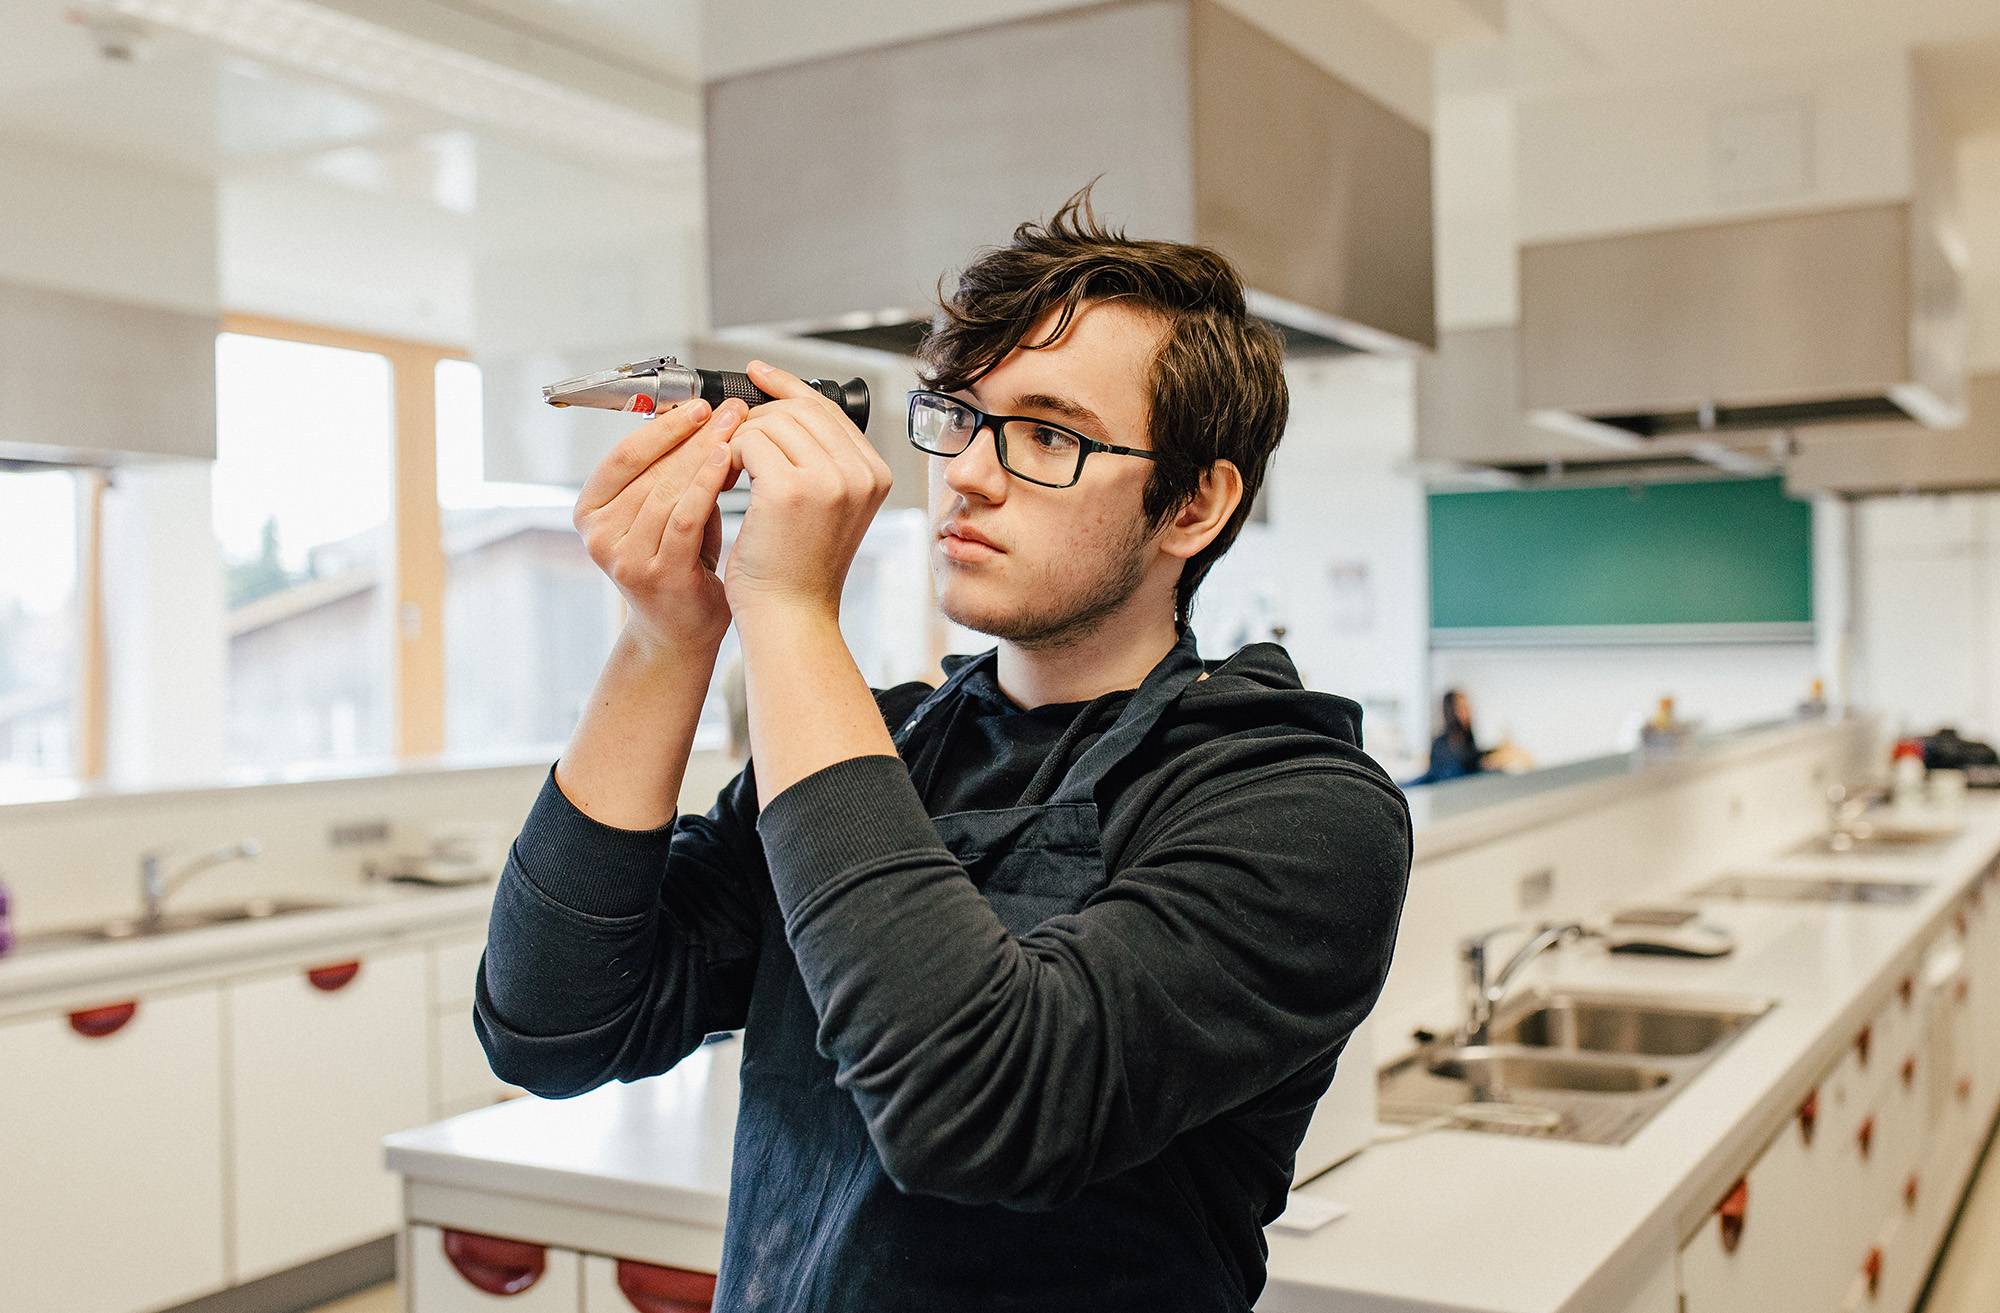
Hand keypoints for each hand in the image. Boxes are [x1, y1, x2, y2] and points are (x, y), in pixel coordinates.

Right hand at [572, 395, 749, 653]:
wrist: (681, 629)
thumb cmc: (679, 564)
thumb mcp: (665, 512)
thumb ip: (673, 473)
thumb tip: (704, 420)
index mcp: (590, 512)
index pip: (623, 457)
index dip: (662, 427)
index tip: (698, 405)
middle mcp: (599, 535)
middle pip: (650, 471)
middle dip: (693, 436)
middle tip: (730, 411)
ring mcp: (625, 558)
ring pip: (667, 491)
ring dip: (704, 455)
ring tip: (735, 431)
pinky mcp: (657, 574)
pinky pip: (684, 519)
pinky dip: (706, 486)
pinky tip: (726, 463)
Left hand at [720, 359, 893, 620]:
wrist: (790, 619)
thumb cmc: (796, 569)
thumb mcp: (824, 507)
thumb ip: (818, 458)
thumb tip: (781, 404)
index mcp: (874, 473)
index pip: (826, 408)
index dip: (786, 387)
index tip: (756, 373)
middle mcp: (861, 472)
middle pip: (798, 408)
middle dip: (756, 418)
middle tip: (731, 446)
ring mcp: (830, 480)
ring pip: (770, 421)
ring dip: (739, 440)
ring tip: (728, 472)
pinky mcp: (792, 490)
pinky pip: (748, 442)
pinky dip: (727, 456)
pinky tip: (725, 481)